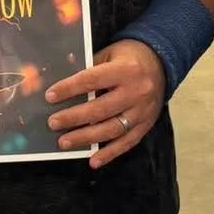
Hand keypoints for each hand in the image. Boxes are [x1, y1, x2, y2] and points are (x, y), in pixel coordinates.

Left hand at [46, 39, 164, 169]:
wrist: (162, 64)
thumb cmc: (129, 57)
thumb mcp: (110, 53)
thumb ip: (88, 66)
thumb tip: (61, 76)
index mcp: (125, 70)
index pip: (92, 80)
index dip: (69, 89)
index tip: (50, 96)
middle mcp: (136, 92)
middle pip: (100, 109)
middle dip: (74, 117)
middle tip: (53, 123)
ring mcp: (142, 111)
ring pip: (112, 129)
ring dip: (86, 138)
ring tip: (64, 142)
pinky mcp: (146, 125)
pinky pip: (127, 143)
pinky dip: (110, 153)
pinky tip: (93, 160)